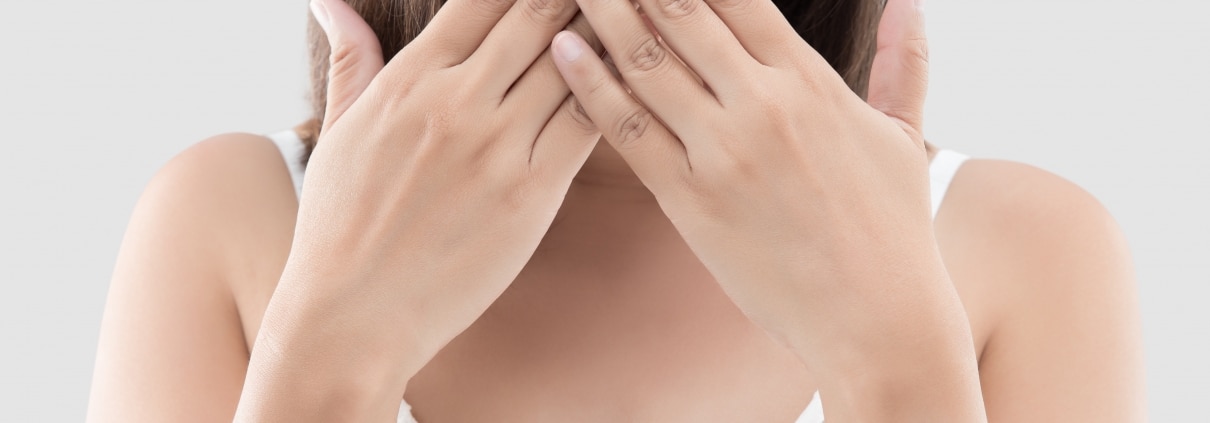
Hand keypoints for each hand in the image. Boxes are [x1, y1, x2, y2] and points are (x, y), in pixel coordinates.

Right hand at [237, 0, 601, 419]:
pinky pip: (587, 124)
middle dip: (572, 0)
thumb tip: (328, 2)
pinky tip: (627, 82)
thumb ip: (351, 57)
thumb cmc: (341, 227)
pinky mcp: (531, 194)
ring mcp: (495, 147)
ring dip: (603, 36)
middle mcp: (455, 102)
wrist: (353, 317)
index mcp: (409, 80)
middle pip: (537, 15)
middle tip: (610, 0)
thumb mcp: (339, 132)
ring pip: (572, 63)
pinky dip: (612, 95)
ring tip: (629, 24)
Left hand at [553, 0, 984, 418]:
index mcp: (810, 80)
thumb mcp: (903, 135)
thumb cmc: (894, 228)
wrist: (876, 316)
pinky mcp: (690, 201)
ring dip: (602, 13)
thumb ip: (904, 62)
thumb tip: (909, 2)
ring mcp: (722, 151)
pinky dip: (590, 85)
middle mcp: (762, 103)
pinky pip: (628, 130)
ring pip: (645, 62)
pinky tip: (562, 51)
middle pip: (680, 13)